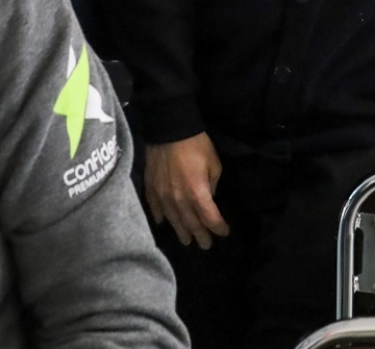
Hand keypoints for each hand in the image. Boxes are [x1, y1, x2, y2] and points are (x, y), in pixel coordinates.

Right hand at [144, 134, 229, 248]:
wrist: (169, 129)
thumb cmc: (196, 144)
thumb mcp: (213, 163)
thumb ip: (212, 185)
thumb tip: (206, 197)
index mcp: (197, 193)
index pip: (210, 218)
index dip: (218, 228)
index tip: (224, 232)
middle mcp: (179, 199)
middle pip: (191, 224)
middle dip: (200, 236)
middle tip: (205, 245)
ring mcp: (162, 196)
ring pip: (173, 220)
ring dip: (181, 231)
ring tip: (186, 240)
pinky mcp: (151, 188)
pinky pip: (155, 208)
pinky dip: (160, 217)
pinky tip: (163, 222)